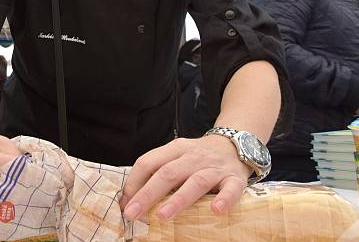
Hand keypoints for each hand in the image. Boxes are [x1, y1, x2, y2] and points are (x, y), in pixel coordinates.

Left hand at [120, 135, 250, 221]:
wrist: (235, 144)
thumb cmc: (198, 157)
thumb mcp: (177, 156)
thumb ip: (158, 172)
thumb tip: (131, 199)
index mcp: (174, 149)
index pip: (148, 162)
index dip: (133, 183)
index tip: (124, 203)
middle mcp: (193, 156)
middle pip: (167, 173)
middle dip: (147, 194)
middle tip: (132, 213)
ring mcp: (214, 167)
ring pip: (195, 182)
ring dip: (178, 199)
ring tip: (162, 215)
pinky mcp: (235, 178)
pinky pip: (231, 189)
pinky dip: (225, 199)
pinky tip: (216, 210)